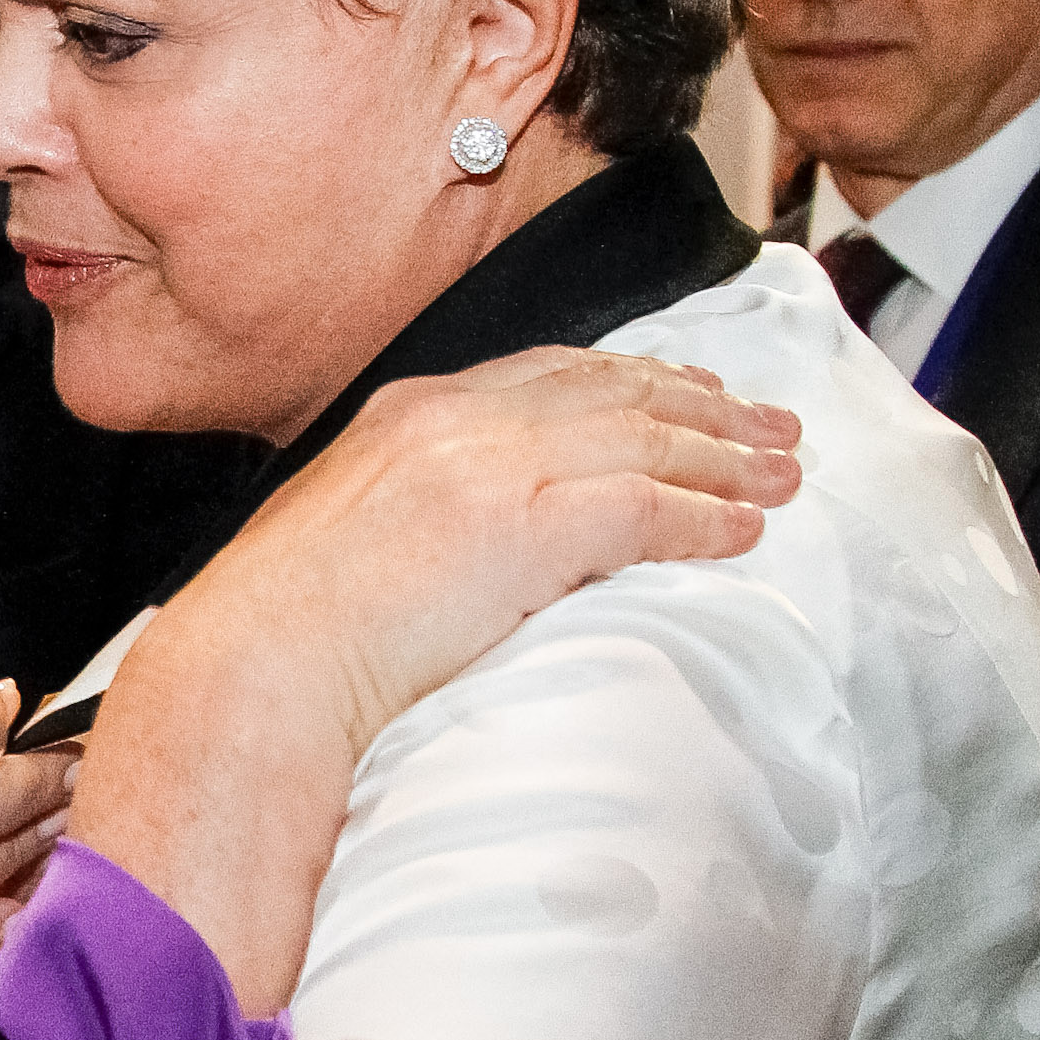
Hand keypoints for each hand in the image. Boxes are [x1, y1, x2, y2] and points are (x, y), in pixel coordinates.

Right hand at [74, 347, 803, 1014]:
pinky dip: (705, 515)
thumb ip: (416, 510)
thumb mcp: (348, 533)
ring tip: (786, 475)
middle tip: (771, 422)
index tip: (686, 389)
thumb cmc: (281, 629)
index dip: (631, 379)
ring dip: (726, 457)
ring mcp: (488, 467)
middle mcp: (455, 419)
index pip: (546, 374)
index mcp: (409, 413)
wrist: (253, 664)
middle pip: (611, 391)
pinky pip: (644, 508)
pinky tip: (745, 530)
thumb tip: (467, 543)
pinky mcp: (518, 527)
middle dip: (703, 403)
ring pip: (642, 439)